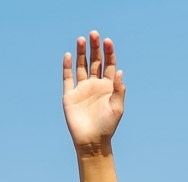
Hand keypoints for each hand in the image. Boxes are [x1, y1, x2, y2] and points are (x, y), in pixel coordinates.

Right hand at [62, 31, 124, 151]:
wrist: (92, 141)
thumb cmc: (107, 126)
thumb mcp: (117, 108)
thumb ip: (119, 90)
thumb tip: (120, 71)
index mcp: (108, 87)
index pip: (109, 65)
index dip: (108, 52)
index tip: (107, 41)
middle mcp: (95, 85)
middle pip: (95, 61)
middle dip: (95, 48)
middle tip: (93, 34)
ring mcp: (82, 89)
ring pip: (81, 66)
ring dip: (81, 53)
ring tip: (81, 39)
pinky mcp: (70, 95)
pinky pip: (68, 78)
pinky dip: (67, 66)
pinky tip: (69, 55)